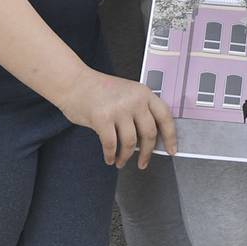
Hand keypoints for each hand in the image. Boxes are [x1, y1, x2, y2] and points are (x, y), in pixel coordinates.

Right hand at [63, 68, 178, 168]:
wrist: (74, 83)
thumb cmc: (98, 90)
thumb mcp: (126, 93)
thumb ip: (139, 111)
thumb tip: (147, 140)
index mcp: (144, 93)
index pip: (165, 116)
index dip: (171, 136)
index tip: (172, 150)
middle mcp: (135, 100)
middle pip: (149, 133)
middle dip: (147, 152)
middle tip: (143, 163)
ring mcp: (119, 109)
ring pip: (130, 142)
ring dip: (126, 156)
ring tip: (121, 162)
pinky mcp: (102, 118)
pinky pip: (111, 145)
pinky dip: (111, 155)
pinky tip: (109, 158)